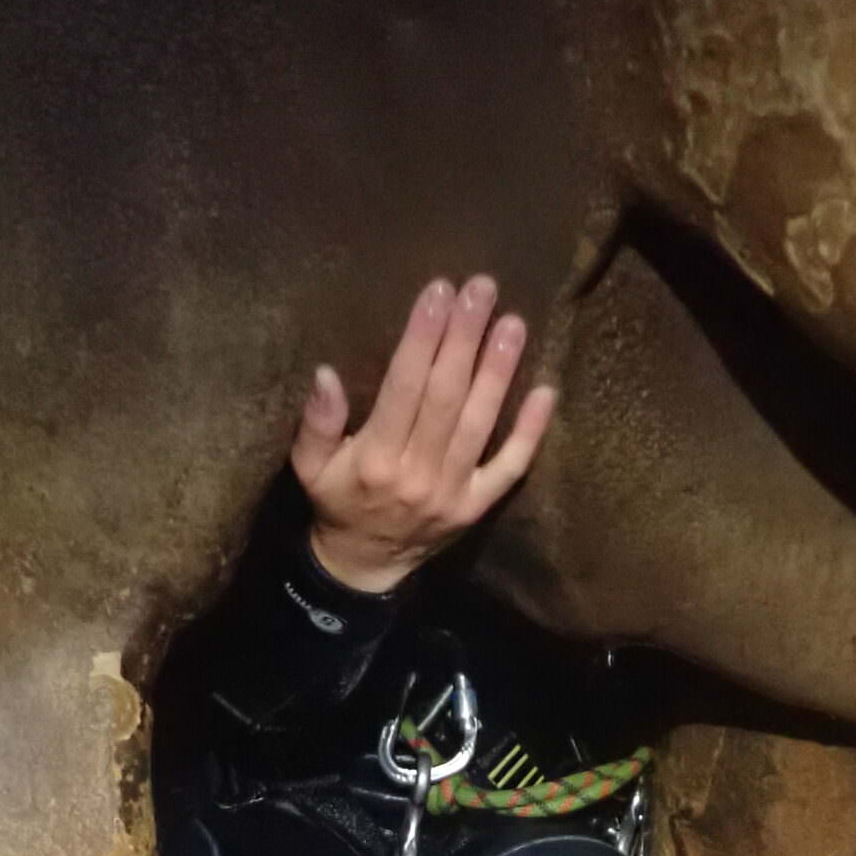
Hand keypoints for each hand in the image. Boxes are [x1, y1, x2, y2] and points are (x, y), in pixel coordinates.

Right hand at [290, 276, 556, 593]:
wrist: (364, 566)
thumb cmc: (338, 501)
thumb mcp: (309, 466)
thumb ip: (317, 422)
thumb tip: (325, 374)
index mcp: (375, 459)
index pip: (404, 387)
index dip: (423, 338)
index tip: (439, 291)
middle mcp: (417, 474)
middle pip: (446, 396)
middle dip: (465, 339)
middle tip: (482, 289)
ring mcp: (452, 492)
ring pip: (479, 424)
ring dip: (499, 372)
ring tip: (513, 324)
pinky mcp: (476, 507)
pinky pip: (510, 467)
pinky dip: (530, 432)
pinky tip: (545, 390)